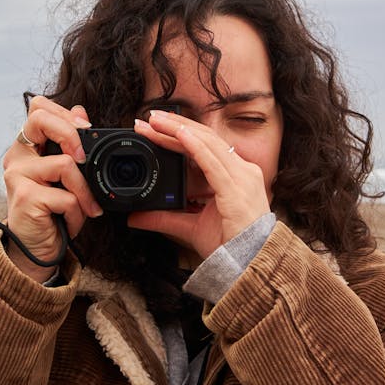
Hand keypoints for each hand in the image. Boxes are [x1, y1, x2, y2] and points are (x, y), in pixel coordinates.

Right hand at [1, 96, 102, 280]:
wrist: (37, 250)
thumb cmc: (54, 213)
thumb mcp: (68, 176)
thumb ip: (71, 143)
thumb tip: (80, 110)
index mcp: (28, 146)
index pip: (38, 107)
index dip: (64, 113)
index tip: (86, 130)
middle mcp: (17, 156)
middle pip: (40, 118)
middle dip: (72, 134)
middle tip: (86, 158)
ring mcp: (17, 176)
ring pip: (65, 164)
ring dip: (85, 191)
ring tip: (86, 208)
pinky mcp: (24, 197)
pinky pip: (66, 196)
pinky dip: (77, 212)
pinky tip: (70, 221)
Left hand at [128, 110, 270, 261]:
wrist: (248, 266)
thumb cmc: (229, 246)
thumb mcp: (189, 227)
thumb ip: (164, 218)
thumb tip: (135, 217)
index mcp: (234, 176)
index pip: (204, 146)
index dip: (179, 134)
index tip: (155, 129)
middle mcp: (242, 171)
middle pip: (205, 139)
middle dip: (175, 126)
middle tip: (147, 118)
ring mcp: (242, 178)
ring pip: (207, 144)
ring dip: (178, 130)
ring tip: (155, 122)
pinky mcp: (237, 189)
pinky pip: (213, 162)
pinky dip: (195, 146)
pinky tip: (179, 134)